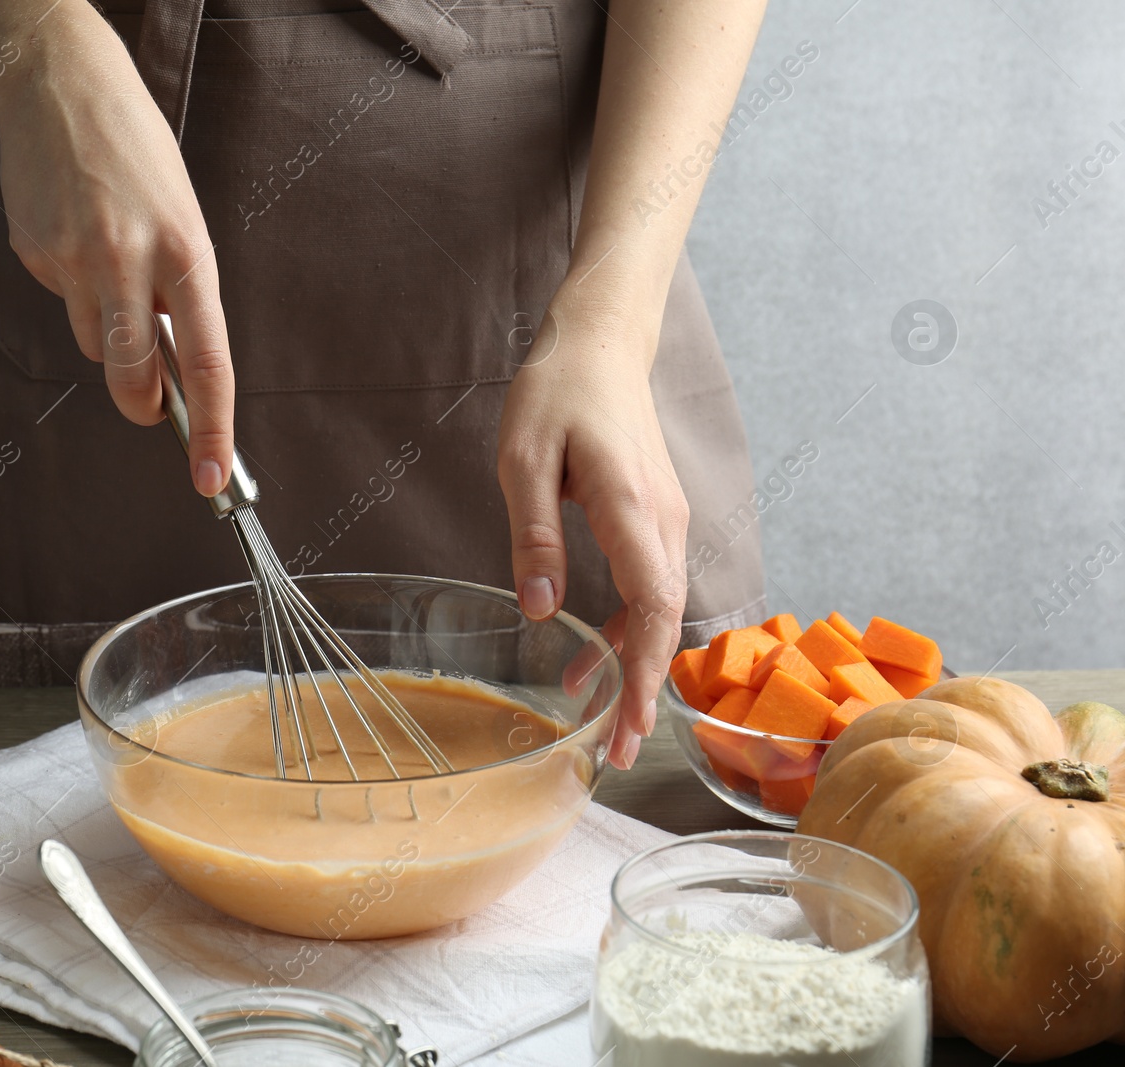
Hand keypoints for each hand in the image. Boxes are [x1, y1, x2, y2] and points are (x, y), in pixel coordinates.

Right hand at [0, 18, 232, 496]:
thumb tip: (171, 362)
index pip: (208, 363)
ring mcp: (75, 260)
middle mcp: (130, 261)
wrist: (59, 83)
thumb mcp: (183, 217)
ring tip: (109, 261)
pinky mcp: (34, 255)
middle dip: (142, 404)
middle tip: (150, 405)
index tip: (212, 477)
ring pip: (91, 344)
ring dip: (104, 328)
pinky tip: (73, 232)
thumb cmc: (137, 152)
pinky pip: (60, 298)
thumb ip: (181, 291)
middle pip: (132, 377)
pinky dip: (71, 283)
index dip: (213, 429)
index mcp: (187, 253)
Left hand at [497, 301, 689, 769]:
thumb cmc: (559, 392)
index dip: (644, 672)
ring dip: (635, 665)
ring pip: (659, 608)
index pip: (653, 606)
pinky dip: (625, 627)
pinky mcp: (652, 517)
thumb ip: (534, 535)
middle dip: (645, 690)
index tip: (628, 725)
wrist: (602, 343)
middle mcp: (663, 520)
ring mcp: (664, 519)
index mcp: (631, 508)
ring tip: (601, 720)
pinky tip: (589, 654)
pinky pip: (648, 585)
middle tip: (616, 752)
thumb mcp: (524, 460)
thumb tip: (541, 609)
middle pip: (664, 620)